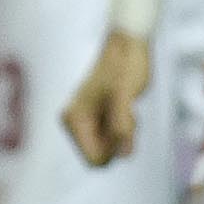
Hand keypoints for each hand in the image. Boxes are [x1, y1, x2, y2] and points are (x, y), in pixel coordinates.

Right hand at [63, 32, 152, 164]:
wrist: (127, 44)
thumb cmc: (125, 66)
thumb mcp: (126, 96)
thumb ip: (122, 125)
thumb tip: (123, 154)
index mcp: (74, 119)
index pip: (94, 160)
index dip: (115, 150)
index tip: (126, 127)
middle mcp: (74, 122)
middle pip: (101, 156)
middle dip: (119, 142)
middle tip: (129, 115)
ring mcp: (85, 121)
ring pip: (108, 148)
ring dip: (124, 134)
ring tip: (128, 108)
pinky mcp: (96, 118)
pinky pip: (112, 139)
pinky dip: (124, 129)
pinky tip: (127, 108)